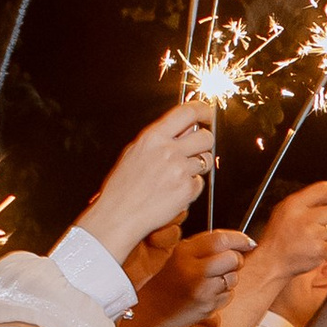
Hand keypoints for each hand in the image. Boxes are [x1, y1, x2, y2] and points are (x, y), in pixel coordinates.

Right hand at [76, 101, 217, 262]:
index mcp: (153, 137)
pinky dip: (191, 188)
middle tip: (196, 150)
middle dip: (205, 143)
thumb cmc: (123, 188)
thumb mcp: (134, 152)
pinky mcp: (186, 189)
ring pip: (206, 160)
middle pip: (206, 136)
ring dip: (198, 167)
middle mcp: (168, 151)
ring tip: (177, 176)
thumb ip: (159, 138)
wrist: (119, 215)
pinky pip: (200, 183)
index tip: (208, 114)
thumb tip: (183, 128)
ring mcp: (179, 170)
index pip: (187, 112)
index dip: (203, 110)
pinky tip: (173, 192)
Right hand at [124, 227, 247, 326]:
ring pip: (234, 278)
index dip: (240, 239)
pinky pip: (228, 295)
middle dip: (237, 260)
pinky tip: (208, 294)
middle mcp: (193, 270)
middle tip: (228, 264)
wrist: (154, 309)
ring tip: (212, 281)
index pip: (220, 239)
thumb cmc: (171, 279)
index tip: (249, 242)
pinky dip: (223, 294)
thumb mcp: (182, 255)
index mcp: (185, 252)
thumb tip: (243, 242)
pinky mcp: (207, 307)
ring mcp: (201, 290)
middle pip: (233, 258)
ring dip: (229, 278)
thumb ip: (208, 246)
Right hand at [252, 177, 326, 293]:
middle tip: (316, 228)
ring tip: (312, 240)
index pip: (325, 189)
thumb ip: (305, 202)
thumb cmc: (278, 237)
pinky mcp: (319, 250)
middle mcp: (304, 218)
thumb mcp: (284, 211)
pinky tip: (315, 250)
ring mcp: (313, 235)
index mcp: (294, 204)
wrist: (271, 262)